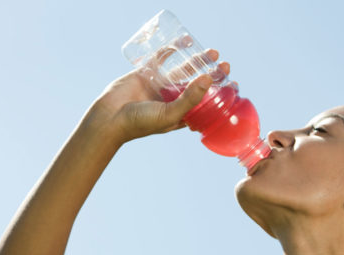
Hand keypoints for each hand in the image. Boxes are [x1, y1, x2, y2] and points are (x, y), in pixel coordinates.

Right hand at [81, 49, 230, 144]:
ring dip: (197, 61)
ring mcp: (159, 86)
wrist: (110, 118)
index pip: (206, 104)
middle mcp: (171, 100)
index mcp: (180, 115)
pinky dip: (172, 49)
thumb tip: (207, 78)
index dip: (220, 95)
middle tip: (225, 66)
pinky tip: (184, 42)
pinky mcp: (146, 73)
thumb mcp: (170, 114)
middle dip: (212, 75)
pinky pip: (162, 58)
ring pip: (182, 70)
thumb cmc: (140, 123)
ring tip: (212, 52)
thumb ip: (190, 98)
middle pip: (197, 85)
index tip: (233, 86)